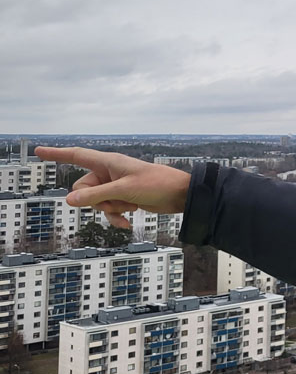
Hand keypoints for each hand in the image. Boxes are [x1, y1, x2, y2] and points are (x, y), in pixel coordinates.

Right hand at [34, 146, 190, 227]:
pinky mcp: (123, 198)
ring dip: (110, 208)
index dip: (57, 154)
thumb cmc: (157, 184)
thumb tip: (69, 200)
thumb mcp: (124, 190)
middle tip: (118, 199)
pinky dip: (115, 216)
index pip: (77, 156)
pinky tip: (127, 222)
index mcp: (108, 162)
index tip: (38, 152)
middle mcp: (109, 173)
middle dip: (96, 199)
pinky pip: (108, 210)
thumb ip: (96, 195)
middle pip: (83, 188)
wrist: (180, 195)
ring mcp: (115, 186)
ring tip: (131, 205)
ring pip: (95, 202)